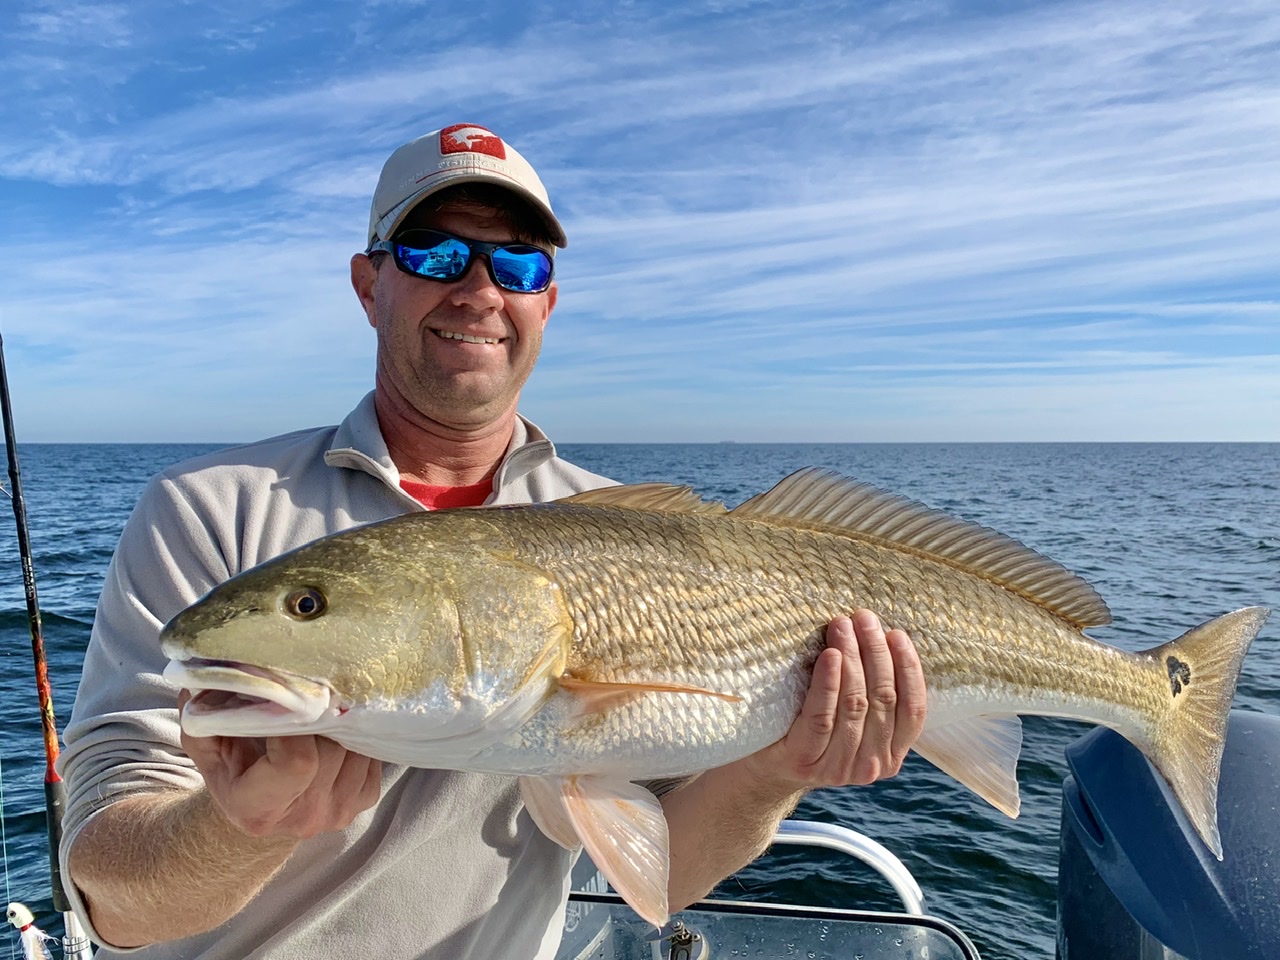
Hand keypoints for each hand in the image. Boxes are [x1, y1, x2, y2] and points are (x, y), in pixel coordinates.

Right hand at [178, 691, 382, 839]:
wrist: (260, 807)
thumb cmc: (233, 770)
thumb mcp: (207, 746)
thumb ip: (205, 717)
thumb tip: (210, 675)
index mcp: (258, 809)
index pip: (297, 762)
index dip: (294, 724)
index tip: (285, 702)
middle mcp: (303, 818)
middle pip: (331, 749)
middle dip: (321, 716)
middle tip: (310, 694)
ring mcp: (338, 813)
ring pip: (356, 749)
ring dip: (342, 724)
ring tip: (322, 710)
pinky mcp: (363, 801)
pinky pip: (372, 756)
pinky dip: (357, 737)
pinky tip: (336, 731)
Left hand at [744, 610, 926, 790]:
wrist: (767, 767)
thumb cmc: (815, 729)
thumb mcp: (854, 720)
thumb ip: (873, 695)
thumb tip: (883, 636)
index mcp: (892, 755)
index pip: (913, 710)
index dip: (909, 669)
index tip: (897, 634)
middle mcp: (871, 766)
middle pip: (883, 699)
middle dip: (876, 652)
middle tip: (863, 618)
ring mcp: (838, 767)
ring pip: (854, 703)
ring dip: (851, 657)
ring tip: (842, 625)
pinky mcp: (805, 759)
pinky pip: (821, 716)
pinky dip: (828, 682)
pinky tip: (829, 655)